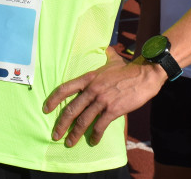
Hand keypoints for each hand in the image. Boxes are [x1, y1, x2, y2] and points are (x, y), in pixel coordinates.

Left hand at [43, 51, 164, 146]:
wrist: (145, 75)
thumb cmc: (128, 68)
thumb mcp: (112, 60)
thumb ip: (106, 55)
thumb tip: (106, 48)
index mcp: (89, 78)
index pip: (65, 88)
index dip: (53, 99)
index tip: (46, 109)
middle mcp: (92, 89)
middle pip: (71, 109)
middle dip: (61, 124)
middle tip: (55, 135)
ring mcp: (102, 100)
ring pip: (84, 120)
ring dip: (75, 134)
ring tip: (70, 143)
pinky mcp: (113, 110)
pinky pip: (100, 126)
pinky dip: (95, 135)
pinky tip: (93, 141)